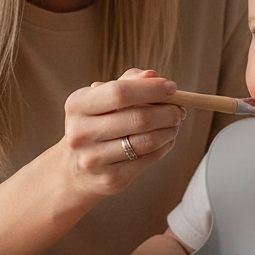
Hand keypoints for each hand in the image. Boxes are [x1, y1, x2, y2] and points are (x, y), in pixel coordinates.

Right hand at [57, 69, 184, 200]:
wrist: (75, 170)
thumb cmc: (95, 124)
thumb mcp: (102, 99)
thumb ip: (127, 83)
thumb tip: (152, 75)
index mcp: (77, 105)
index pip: (120, 92)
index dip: (151, 89)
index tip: (172, 88)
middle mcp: (81, 133)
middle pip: (138, 118)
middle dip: (167, 112)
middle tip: (179, 109)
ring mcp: (94, 159)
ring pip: (147, 141)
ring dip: (169, 130)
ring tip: (174, 124)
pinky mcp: (110, 178)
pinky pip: (148, 159)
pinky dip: (164, 146)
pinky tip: (166, 139)